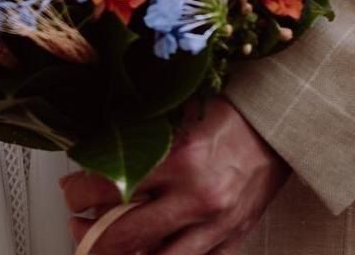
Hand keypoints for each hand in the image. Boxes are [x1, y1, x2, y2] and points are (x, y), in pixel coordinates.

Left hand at [62, 100, 289, 254]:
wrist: (282, 128)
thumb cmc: (235, 114)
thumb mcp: (183, 114)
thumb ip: (146, 135)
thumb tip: (104, 149)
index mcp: (182, 159)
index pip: (113, 188)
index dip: (81, 193)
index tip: (72, 189)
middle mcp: (196, 198)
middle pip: (124, 237)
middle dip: (89, 234)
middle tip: (76, 222)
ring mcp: (213, 227)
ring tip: (100, 245)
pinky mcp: (228, 241)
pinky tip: (143, 253)